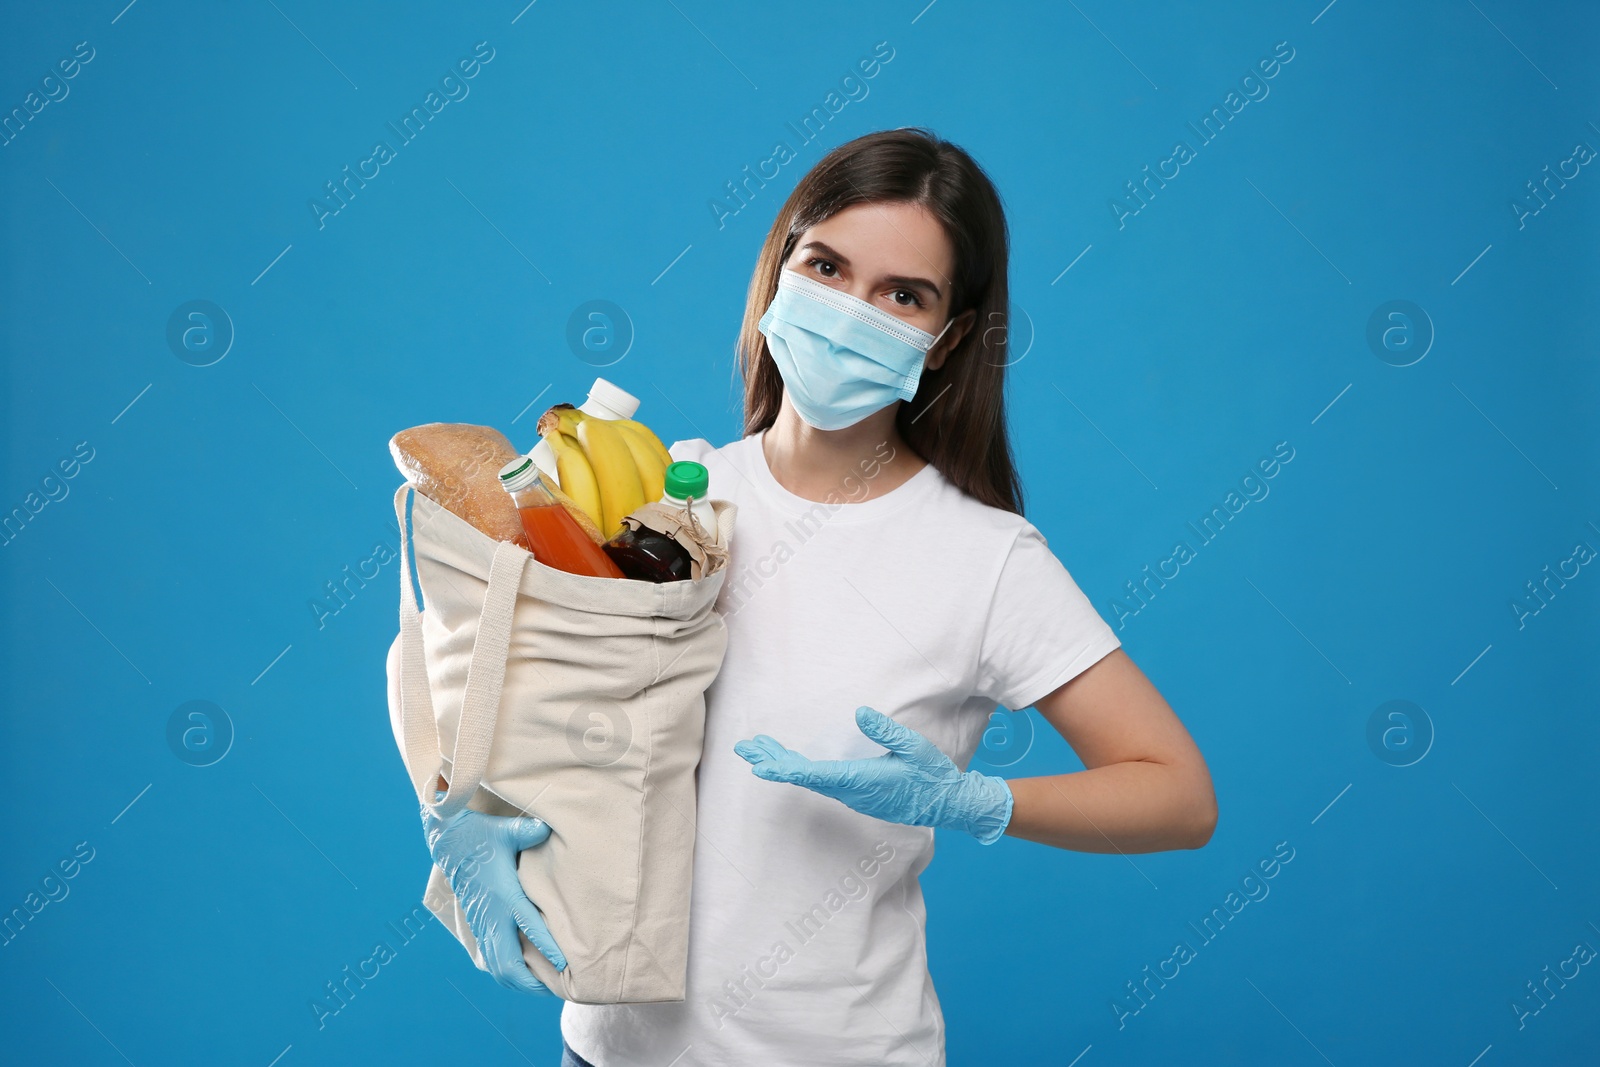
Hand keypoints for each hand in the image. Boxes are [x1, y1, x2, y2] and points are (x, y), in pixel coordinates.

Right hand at [421, 801, 566, 993]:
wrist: (450, 842)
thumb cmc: (483, 834)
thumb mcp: (506, 830)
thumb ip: (528, 831)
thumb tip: (546, 827)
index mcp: (503, 894)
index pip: (527, 927)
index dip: (546, 947)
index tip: (563, 963)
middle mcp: (491, 915)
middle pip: (508, 964)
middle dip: (532, 981)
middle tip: (558, 986)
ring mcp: (483, 924)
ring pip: (498, 968)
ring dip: (519, 981)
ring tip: (545, 987)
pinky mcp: (478, 926)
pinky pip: (491, 960)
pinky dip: (507, 973)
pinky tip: (524, 975)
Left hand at [733, 706, 1013, 843]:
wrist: (948, 804)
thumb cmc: (932, 775)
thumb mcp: (914, 747)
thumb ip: (887, 730)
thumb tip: (859, 712)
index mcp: (862, 780)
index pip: (815, 775)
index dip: (785, 768)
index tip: (761, 763)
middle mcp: (852, 791)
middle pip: (804, 778)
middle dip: (773, 762)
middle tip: (744, 749)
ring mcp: (854, 795)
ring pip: (810, 780)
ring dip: (784, 764)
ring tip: (758, 750)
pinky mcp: (858, 793)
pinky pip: (821, 782)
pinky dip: (800, 770)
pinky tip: (789, 760)